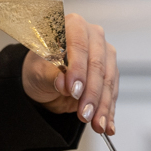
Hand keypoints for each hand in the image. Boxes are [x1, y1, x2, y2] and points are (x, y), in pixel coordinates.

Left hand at [21, 13, 117, 135]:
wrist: (43, 80)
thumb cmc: (39, 68)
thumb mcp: (38, 71)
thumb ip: (51, 74)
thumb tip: (63, 82)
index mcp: (72, 25)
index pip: (79, 45)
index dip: (78, 68)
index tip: (73, 90)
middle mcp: (92, 36)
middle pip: (97, 65)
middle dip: (91, 93)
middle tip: (84, 113)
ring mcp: (104, 54)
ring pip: (108, 81)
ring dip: (102, 105)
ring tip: (95, 124)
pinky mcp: (111, 73)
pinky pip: (112, 93)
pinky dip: (108, 111)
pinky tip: (106, 125)